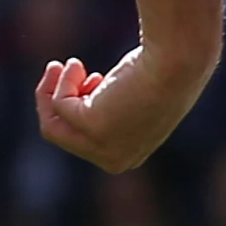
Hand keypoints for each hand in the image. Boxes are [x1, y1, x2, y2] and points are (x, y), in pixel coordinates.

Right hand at [35, 44, 210, 172]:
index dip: (76, 110)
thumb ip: (109, 110)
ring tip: (68, 64)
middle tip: (57, 68)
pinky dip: (62, 82)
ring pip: (53, 126)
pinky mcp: (93, 128)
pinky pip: (59, 105)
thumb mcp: (130, 101)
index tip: (85, 82)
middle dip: (52, 102)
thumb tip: (82, 101)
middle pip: (62, 136)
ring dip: (50, 92)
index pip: (83, 143)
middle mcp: (116, 161)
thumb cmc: (159, 76)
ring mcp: (104, 148)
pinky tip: (75, 65)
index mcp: (128, 157)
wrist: (175, 65)